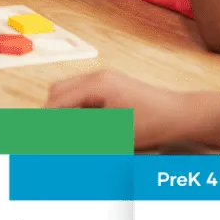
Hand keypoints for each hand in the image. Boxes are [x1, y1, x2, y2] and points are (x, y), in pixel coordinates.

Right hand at [45, 70, 193, 151]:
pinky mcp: (111, 87)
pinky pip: (82, 97)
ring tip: (64, 136)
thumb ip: (82, 137)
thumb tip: (56, 141)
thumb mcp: (115, 135)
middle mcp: (98, 78)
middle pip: (57, 93)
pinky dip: (76, 112)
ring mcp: (105, 80)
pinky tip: (83, 130)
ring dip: (62, 113)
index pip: (57, 102)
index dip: (45, 123)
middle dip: (49, 115)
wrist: (182, 116)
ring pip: (68, 94)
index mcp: (97, 84)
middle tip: (47, 139)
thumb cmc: (153, 125)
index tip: (37, 141)